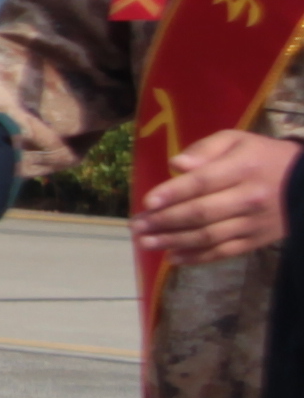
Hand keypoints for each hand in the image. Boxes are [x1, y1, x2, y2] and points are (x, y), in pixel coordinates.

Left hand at [138, 127, 297, 266]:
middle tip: (136, 226)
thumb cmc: (262, 156)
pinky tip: (172, 258)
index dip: (172, 194)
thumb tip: (176, 165)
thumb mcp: (237, 140)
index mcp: (243, 168)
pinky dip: (197, 257)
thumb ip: (205, 149)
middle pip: (201, 213)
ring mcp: (254, 223)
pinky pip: (224, 252)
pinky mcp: (257, 240)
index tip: (146, 203)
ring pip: (209, 236)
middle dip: (164, 221)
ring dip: (173, 241)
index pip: (202, 183)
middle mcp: (249, 198)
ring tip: (145, 242)